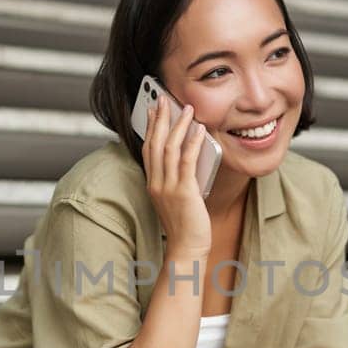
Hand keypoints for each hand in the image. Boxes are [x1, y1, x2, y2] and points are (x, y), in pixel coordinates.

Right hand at [143, 96, 210, 255]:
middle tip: (164, 98)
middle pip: (154, 143)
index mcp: (152, 184)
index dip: (150, 127)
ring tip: (186, 109)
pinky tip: (199, 130)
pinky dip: (193, 143)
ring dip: (178, 125)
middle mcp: (156, 183)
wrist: (187, 249)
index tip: (153, 110)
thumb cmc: (186, 226)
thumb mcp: (177, 198)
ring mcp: (168, 188)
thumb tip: (192, 154)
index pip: (148, 149)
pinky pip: (186, 162)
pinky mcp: (184, 193)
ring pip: (169, 149)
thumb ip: (180, 177)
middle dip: (160, 118)